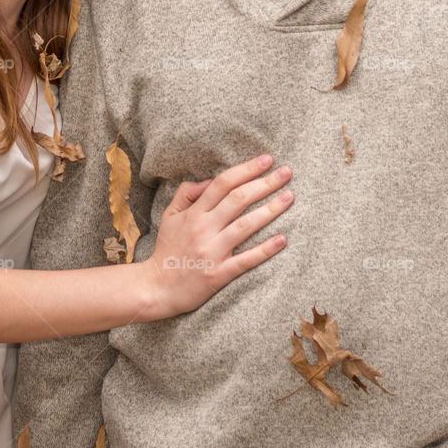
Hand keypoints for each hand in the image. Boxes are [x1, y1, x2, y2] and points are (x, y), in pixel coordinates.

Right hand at [143, 154, 292, 317]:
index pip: (223, 184)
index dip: (246, 169)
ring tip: (290, 197)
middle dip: (265, 183)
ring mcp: (212, 251)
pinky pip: (246, 260)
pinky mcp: (219, 274)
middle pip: (238, 200)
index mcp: (194, 213)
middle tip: (286, 172)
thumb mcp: (170, 215)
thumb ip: (187, 194)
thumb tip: (209, 179)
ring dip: (270, 210)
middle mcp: (204, 228)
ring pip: (245, 226)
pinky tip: (283, 239)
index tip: (266, 160)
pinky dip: (265, 249)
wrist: (157, 287)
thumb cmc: (167, 249)